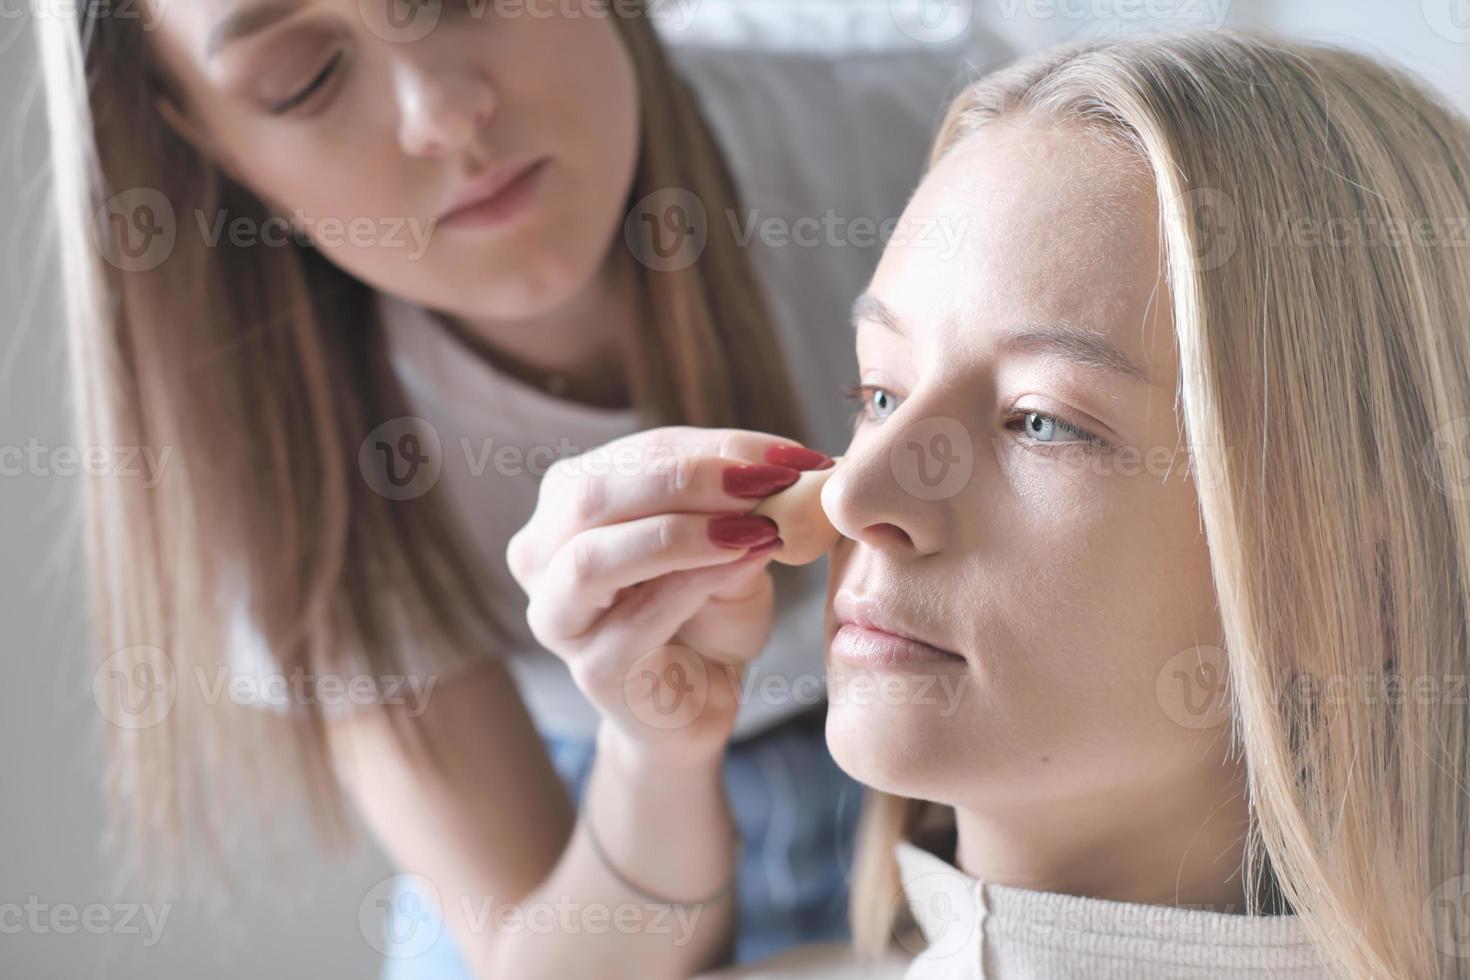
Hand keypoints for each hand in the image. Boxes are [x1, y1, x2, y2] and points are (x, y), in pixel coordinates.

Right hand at [507, 427, 832, 763]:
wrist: (700, 700)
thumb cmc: (709, 611)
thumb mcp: (731, 542)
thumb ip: (737, 506)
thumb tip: (773, 470)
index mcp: (570, 503)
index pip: (636, 456)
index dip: (714, 448)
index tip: (788, 455)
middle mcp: (543, 554)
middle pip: (594, 496)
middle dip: (687, 480)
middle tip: (767, 482)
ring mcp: (557, 616)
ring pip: (594, 560)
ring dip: (681, 534)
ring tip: (756, 527)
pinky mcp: (591, 671)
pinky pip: (634, 621)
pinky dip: (691, 585)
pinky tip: (744, 565)